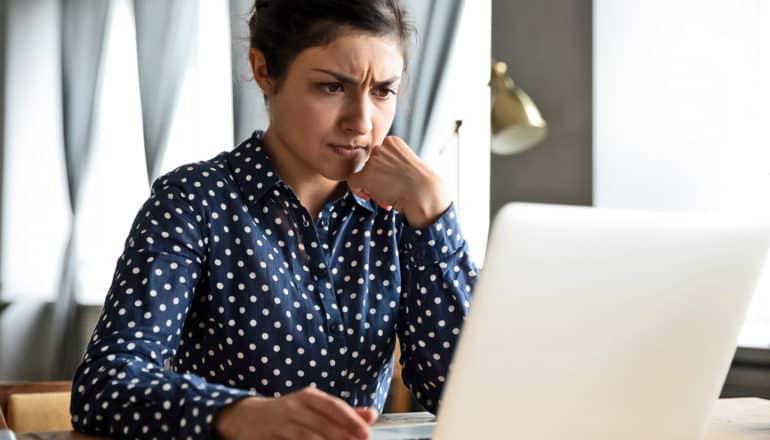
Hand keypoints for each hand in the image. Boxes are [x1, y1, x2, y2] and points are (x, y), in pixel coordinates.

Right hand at [214, 387, 377, 439]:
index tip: (366, 433)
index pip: (334, 406)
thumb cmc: (289, 413)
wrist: (245, 417)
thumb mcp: (313, 407)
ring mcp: (281, 423)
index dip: (351, 420)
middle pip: (323, 425)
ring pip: (308, 438)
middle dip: (342, 438)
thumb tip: (371, 415)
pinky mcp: (269, 438)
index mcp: (309, 397)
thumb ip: (342, 412)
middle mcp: (295, 407)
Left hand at [348, 136, 450, 227]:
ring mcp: (372, 161)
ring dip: (373, 187)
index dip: (384, 170)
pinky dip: (358, 191)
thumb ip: (392, 163)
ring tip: (388, 196)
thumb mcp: (408, 164)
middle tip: (391, 190)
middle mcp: (381, 147)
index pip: (379, 155)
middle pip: (371, 165)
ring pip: (363, 175)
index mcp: (393, 141)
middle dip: (378, 178)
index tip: (394, 180)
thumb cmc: (421, 184)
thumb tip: (379, 174)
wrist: (423, 193)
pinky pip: (353, 182)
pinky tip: (369, 197)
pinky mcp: (366, 175)